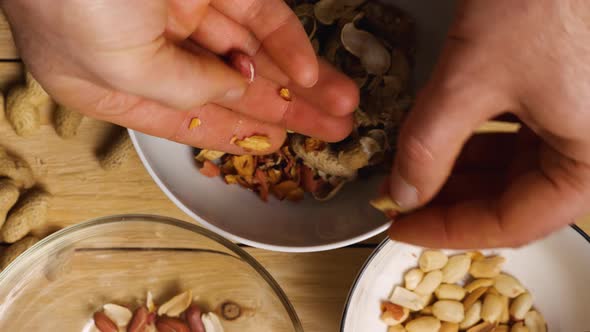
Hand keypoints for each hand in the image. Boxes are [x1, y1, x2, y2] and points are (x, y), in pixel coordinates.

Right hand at [3, 0, 357, 152]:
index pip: (186, 121)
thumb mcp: (123, 71)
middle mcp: (148, 46)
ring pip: (252, 53)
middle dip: (284, 111)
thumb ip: (183, 91)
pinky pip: (259, 13)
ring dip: (300, 82)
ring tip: (341, 105)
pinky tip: (313, 70)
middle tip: (328, 131)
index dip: (234, 137)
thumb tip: (232, 95)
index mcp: (111, 82)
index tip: (275, 148)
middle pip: (230, 90)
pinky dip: (287, 41)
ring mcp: (180, 8)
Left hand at [388, 0, 589, 247]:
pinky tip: (438, 137)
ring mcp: (577, 118)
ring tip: (408, 171)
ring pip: (511, 168)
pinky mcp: (561, 91)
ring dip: (457, 171)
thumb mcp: (472, 80)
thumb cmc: (540, 1)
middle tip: (397, 199)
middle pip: (513, 198)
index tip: (399, 228)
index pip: (514, 223)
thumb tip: (402, 195)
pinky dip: (472, 139)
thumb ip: (431, 145)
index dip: (449, 232)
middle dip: (449, 200)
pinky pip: (514, 133)